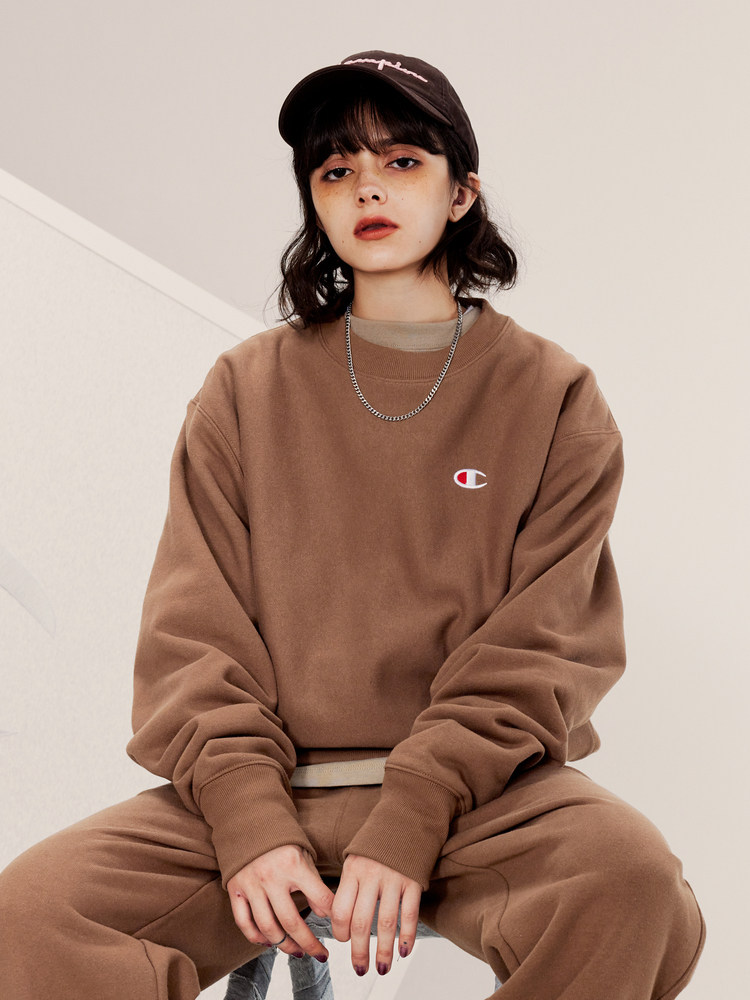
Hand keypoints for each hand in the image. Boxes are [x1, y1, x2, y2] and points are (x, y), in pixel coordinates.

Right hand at [227, 845, 334, 960]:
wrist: (250, 822)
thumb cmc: (281, 841)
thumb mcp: (303, 854)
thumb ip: (313, 882)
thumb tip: (324, 914)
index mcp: (293, 864)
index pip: (319, 897)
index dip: (333, 915)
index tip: (339, 928)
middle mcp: (272, 876)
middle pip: (291, 921)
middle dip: (309, 943)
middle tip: (321, 955)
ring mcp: (251, 884)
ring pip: (268, 927)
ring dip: (285, 945)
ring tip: (298, 952)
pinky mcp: (235, 889)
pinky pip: (244, 922)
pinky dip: (256, 937)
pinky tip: (269, 943)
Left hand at [331, 854, 421, 976]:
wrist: (407, 816)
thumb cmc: (378, 843)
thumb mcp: (355, 857)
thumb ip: (349, 885)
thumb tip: (340, 919)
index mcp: (352, 870)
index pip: (340, 910)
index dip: (339, 932)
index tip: (342, 942)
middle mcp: (371, 875)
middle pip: (360, 922)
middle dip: (359, 952)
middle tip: (359, 969)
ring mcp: (394, 878)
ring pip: (386, 923)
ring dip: (383, 951)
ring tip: (381, 969)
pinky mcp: (414, 881)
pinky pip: (410, 913)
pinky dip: (407, 935)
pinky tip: (404, 951)